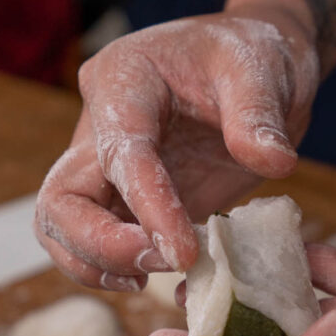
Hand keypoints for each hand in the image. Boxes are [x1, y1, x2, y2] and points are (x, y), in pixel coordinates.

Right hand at [34, 13, 319, 289]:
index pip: (119, 152)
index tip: (182, 252)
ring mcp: (106, 168)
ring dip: (97, 265)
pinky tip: (163, 279)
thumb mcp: (263, 70)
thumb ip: (259, 116)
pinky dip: (118, 268)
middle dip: (99, 245)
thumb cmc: (252, 56)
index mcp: (122, 79)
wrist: (257, 72)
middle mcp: (99, 126)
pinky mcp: (128, 201)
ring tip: (152, 279)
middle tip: (161, 266)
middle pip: (61, 200)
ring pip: (64, 228)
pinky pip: (99, 243)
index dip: (146, 207)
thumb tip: (274, 165)